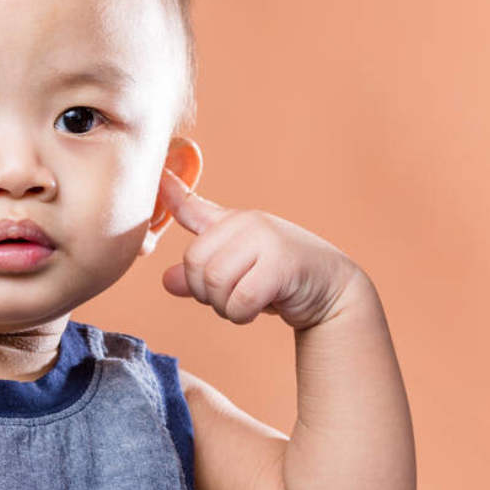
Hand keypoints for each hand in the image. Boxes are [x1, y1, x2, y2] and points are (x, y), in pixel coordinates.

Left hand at [157, 168, 363, 330]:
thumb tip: (167, 281)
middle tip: (232, 297)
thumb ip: (202, 275)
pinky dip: (242, 314)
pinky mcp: (281, 262)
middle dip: (206, 293)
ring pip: (214, 282)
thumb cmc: (280, 281)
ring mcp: (265, 238)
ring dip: (225, 306)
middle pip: (194, 263)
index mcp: (231, 222)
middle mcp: (246, 223)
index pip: (191, 206)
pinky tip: (262, 308)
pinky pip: (239, 299)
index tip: (156, 175)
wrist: (334, 290)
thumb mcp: (236, 274)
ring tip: (246, 303)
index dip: (169, 191)